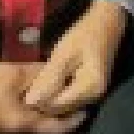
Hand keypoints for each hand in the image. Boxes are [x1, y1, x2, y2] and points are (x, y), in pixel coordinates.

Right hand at [0, 62, 88, 133]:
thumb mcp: (13, 75)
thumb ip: (38, 74)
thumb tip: (57, 71)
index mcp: (22, 124)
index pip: (56, 129)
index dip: (73, 121)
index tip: (87, 109)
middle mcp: (14, 130)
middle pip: (45, 127)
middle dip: (62, 116)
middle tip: (76, 100)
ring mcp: (2, 125)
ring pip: (33, 120)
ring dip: (47, 110)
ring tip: (60, 92)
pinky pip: (20, 114)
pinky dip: (33, 106)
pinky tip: (36, 90)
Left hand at [22, 0, 130, 116]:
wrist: (106, 23)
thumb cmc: (84, 35)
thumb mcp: (63, 54)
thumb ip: (48, 79)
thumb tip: (30, 102)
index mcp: (89, 88)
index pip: (55, 106)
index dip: (38, 99)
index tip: (27, 85)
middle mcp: (94, 98)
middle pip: (59, 110)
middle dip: (43, 100)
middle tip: (31, 83)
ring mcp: (94, 97)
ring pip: (62, 108)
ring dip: (49, 98)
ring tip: (40, 81)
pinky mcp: (90, 93)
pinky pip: (68, 101)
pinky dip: (57, 94)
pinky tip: (51, 82)